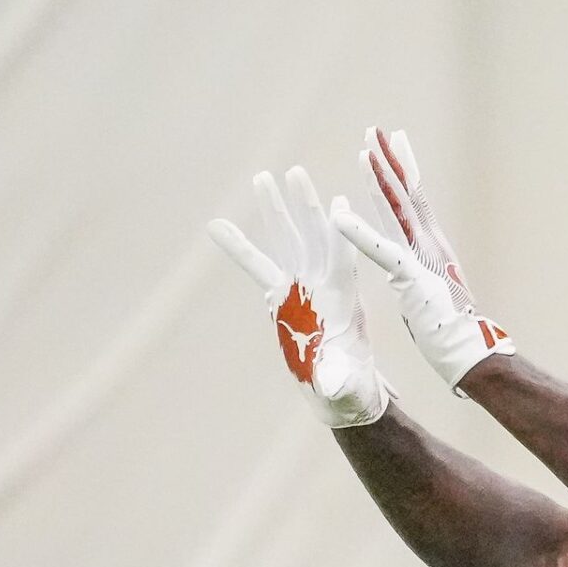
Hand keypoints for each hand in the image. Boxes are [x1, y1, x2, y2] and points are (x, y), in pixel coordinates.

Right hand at [208, 166, 393, 427]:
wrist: (341, 393)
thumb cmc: (351, 389)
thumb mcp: (345, 385)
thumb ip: (337, 378)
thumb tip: (331, 383)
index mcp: (344, 300)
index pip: (342, 259)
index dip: (340, 232)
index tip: (338, 203)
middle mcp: (322, 286)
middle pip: (312, 237)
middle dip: (302, 206)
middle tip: (293, 173)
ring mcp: (301, 287)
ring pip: (286, 242)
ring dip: (274, 212)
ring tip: (262, 178)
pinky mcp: (282, 296)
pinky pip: (257, 266)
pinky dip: (238, 247)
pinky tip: (216, 225)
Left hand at [332, 127, 514, 389]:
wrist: (472, 354)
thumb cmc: (453, 332)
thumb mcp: (433, 295)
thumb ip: (421, 277)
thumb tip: (413, 271)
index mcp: (432, 248)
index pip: (413, 202)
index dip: (400, 173)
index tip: (391, 145)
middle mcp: (431, 245)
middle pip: (406, 194)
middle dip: (390, 160)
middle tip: (376, 130)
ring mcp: (423, 259)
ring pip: (398, 210)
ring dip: (378, 179)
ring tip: (364, 148)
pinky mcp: (412, 279)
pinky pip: (381, 252)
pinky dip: (359, 233)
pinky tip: (337, 216)